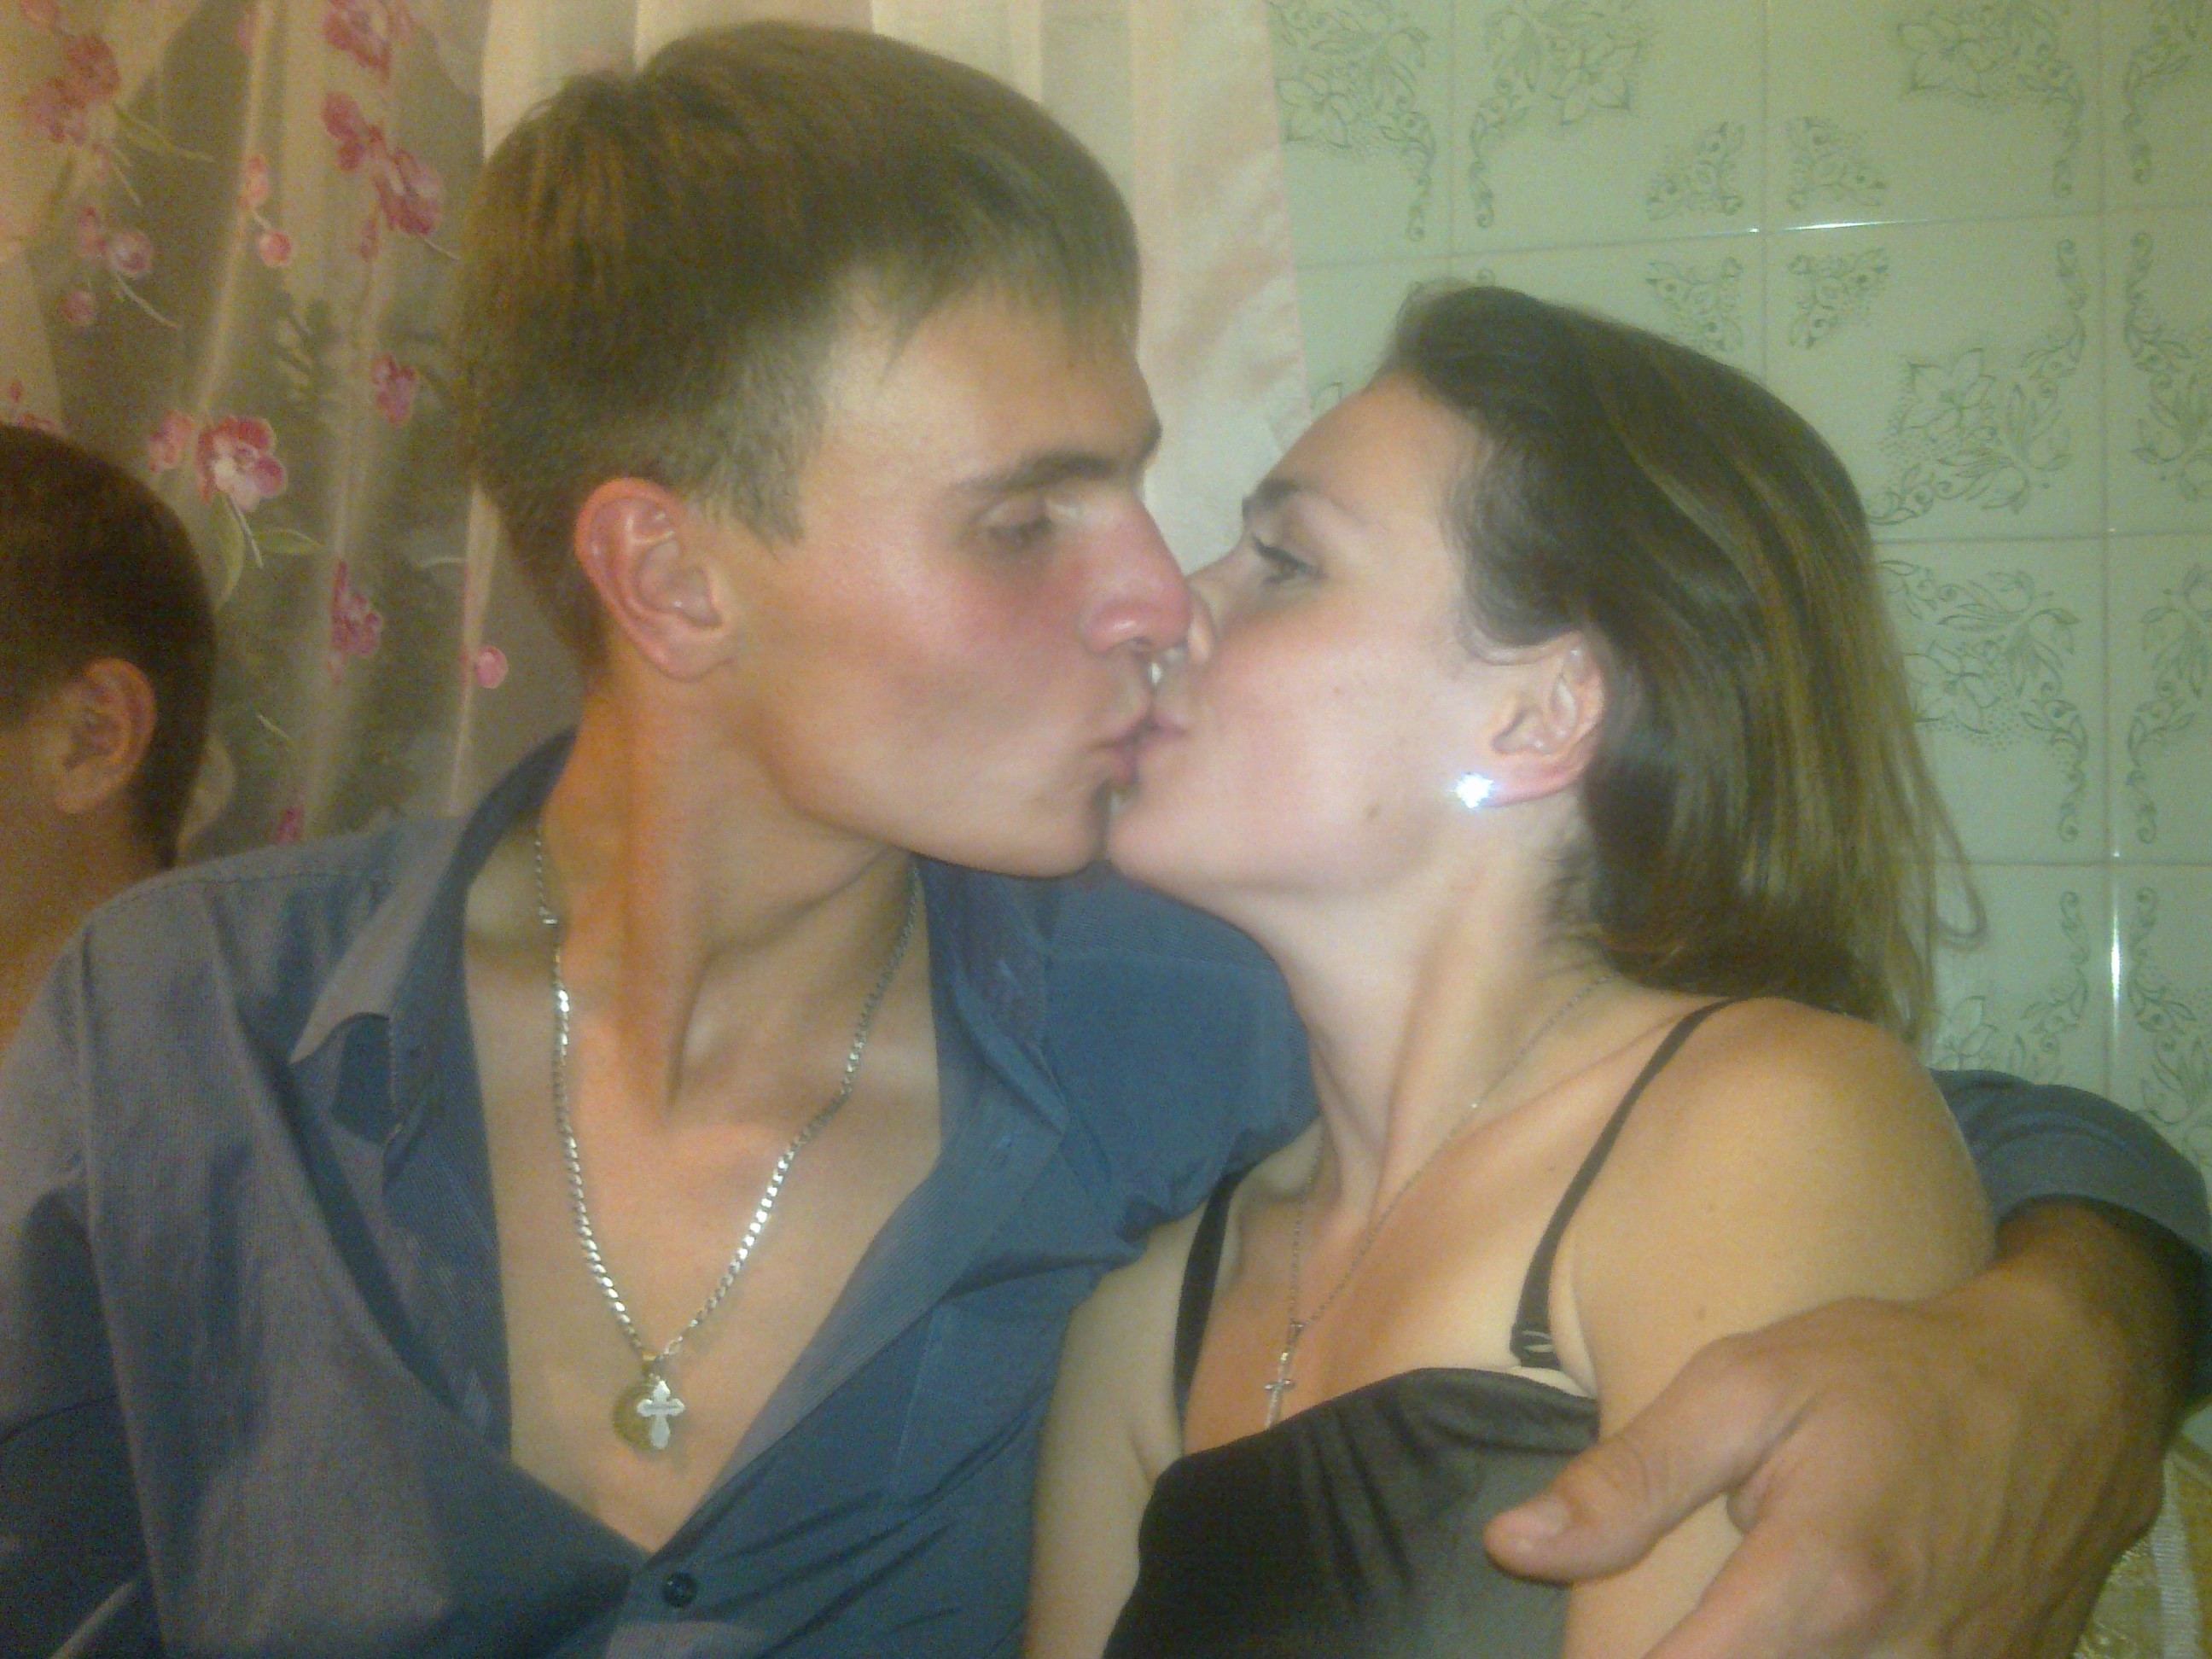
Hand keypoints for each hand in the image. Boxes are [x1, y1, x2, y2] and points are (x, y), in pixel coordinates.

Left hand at [1485, 1203, 2190, 1658]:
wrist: (2064, 1389)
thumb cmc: (1888, 1374)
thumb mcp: (1745, 1389)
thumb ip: (1629, 1481)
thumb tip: (1512, 1546)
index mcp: (1820, 1583)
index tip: (1587, 1647)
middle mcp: (1896, 1657)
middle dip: (1695, 1653)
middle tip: (1671, 1614)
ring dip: (1762, 1656)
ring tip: (1729, 1609)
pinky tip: (1798, 1626)